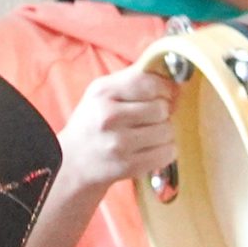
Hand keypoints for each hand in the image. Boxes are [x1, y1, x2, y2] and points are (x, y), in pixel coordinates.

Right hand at [57, 65, 177, 191]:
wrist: (70, 164)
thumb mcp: (101, 93)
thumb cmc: (91, 124)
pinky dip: (164, 151)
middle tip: (148, 119)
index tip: (161, 96)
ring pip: (167, 131)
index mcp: (103, 93)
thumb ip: (134, 80)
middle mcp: (109, 117)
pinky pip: (167, 153)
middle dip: (161, 113)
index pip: (150, 84)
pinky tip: (150, 149)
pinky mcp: (128, 166)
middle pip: (162, 108)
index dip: (164, 89)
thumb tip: (177, 82)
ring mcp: (119, 143)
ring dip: (163, 133)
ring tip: (147, 135)